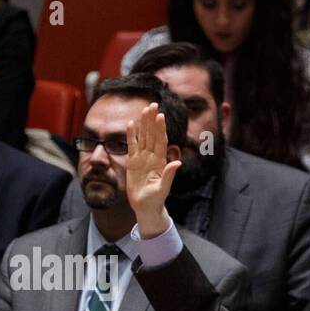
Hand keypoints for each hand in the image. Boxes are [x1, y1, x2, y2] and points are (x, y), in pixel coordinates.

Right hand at [126, 102, 179, 238]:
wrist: (145, 206)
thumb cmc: (156, 200)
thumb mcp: (163, 188)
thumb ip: (169, 175)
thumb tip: (178, 162)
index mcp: (160, 162)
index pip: (161, 141)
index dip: (161, 128)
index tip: (161, 115)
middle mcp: (152, 157)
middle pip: (152, 135)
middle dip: (153, 120)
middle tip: (153, 104)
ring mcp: (142, 158)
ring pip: (143, 137)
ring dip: (144, 123)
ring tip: (144, 109)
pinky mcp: (133, 162)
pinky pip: (132, 146)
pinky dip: (131, 135)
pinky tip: (131, 124)